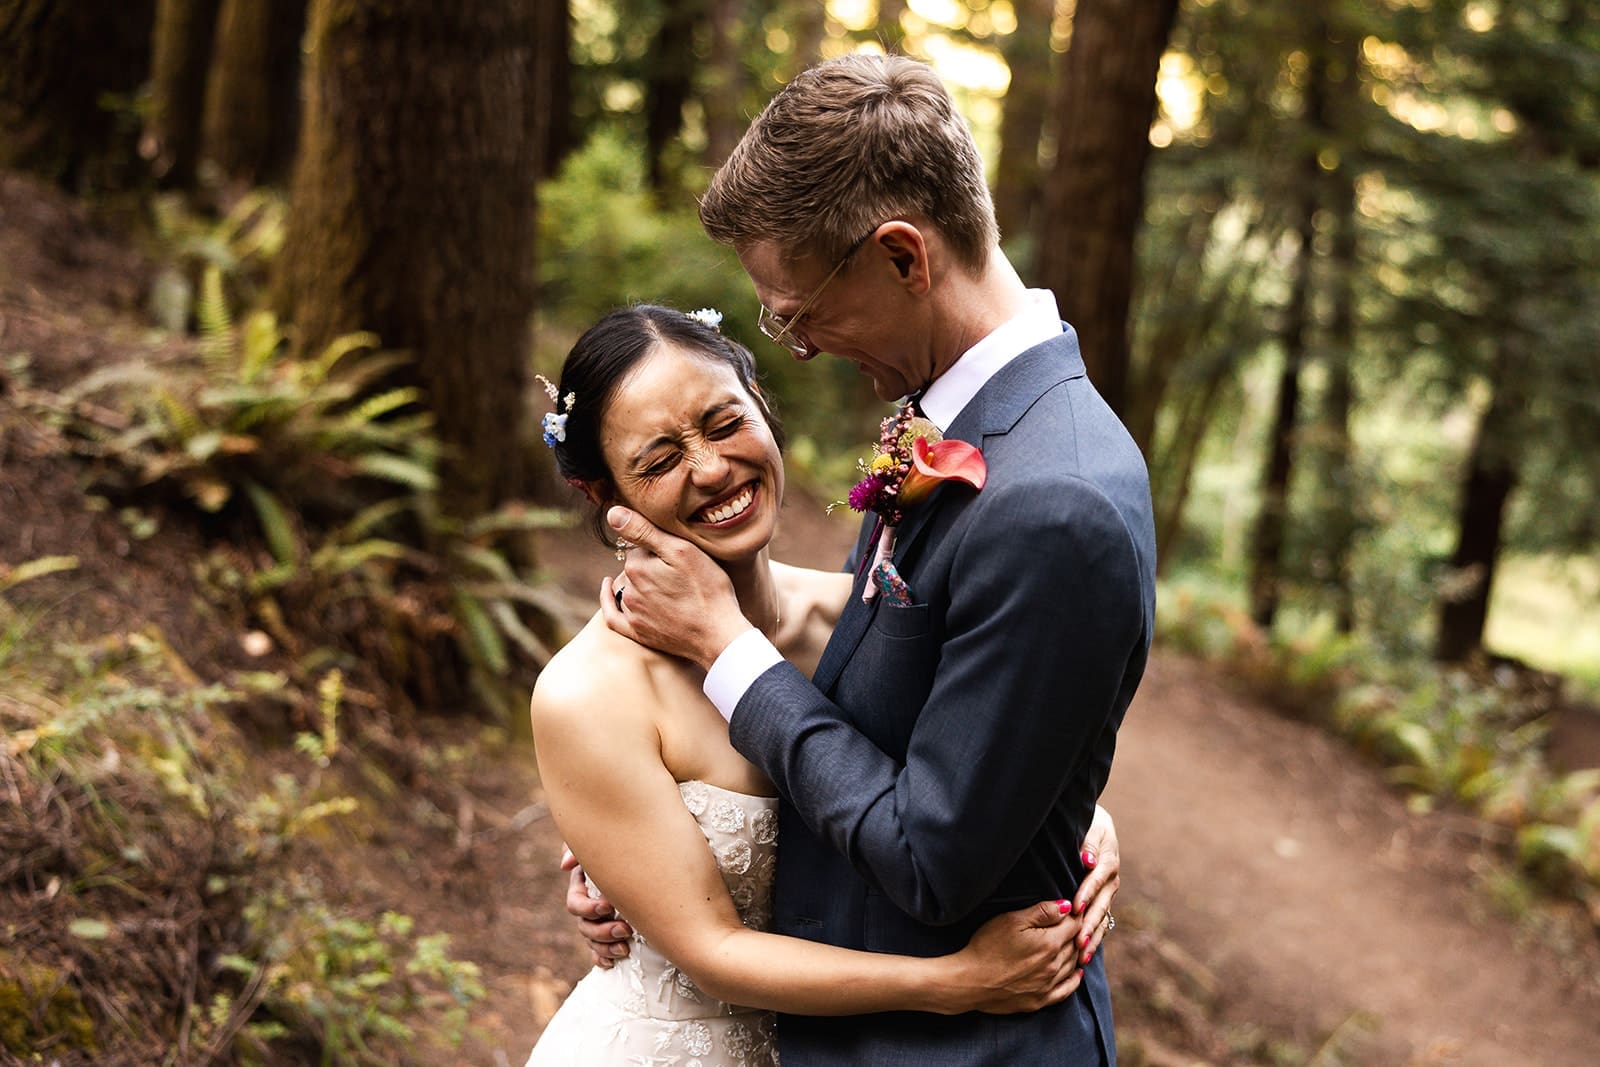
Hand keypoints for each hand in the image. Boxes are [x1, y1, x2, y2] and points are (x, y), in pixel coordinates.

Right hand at [561, 848, 632, 968]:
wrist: (658, 858)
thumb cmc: (629, 845)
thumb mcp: (610, 842)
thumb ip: (583, 849)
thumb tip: (565, 865)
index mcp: (584, 885)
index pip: (576, 904)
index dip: (589, 909)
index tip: (609, 907)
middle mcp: (589, 904)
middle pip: (584, 927)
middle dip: (602, 932)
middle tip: (626, 930)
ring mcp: (598, 920)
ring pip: (592, 942)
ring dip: (606, 947)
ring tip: (626, 948)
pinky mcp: (610, 933)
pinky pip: (600, 953)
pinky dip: (604, 959)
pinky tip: (612, 963)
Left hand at [599, 506, 752, 669]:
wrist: (719, 635)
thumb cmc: (708, 590)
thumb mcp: (682, 551)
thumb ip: (644, 531)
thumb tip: (612, 513)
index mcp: (637, 567)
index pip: (640, 545)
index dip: (659, 546)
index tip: (677, 551)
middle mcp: (629, 590)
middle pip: (634, 567)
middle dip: (649, 564)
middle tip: (678, 570)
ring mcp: (633, 613)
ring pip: (628, 587)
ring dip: (639, 582)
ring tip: (666, 584)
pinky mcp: (638, 633)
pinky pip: (613, 616)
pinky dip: (608, 601)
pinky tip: (609, 588)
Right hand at [956, 900, 1083, 1013]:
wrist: (970, 981)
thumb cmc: (987, 946)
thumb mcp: (1011, 920)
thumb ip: (1042, 912)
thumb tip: (1067, 906)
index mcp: (1049, 943)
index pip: (1074, 926)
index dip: (1074, 915)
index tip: (1071, 910)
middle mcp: (1054, 966)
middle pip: (1075, 946)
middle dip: (1075, 933)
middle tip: (1071, 925)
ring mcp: (1047, 985)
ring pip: (1072, 965)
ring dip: (1075, 953)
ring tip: (1073, 944)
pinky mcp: (1039, 1001)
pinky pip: (1066, 990)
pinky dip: (1074, 980)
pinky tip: (1076, 973)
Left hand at [1071, 804, 1121, 965]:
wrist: (1098, 827)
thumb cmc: (1089, 824)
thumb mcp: (1091, 827)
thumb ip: (1088, 843)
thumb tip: (1086, 861)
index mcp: (1107, 862)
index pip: (1096, 880)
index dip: (1086, 894)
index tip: (1075, 908)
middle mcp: (1111, 881)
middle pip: (1101, 906)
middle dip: (1089, 925)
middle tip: (1078, 942)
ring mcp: (1109, 894)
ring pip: (1102, 919)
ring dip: (1092, 938)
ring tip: (1081, 957)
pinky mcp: (1103, 902)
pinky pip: (1100, 923)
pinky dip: (1093, 939)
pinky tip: (1083, 957)